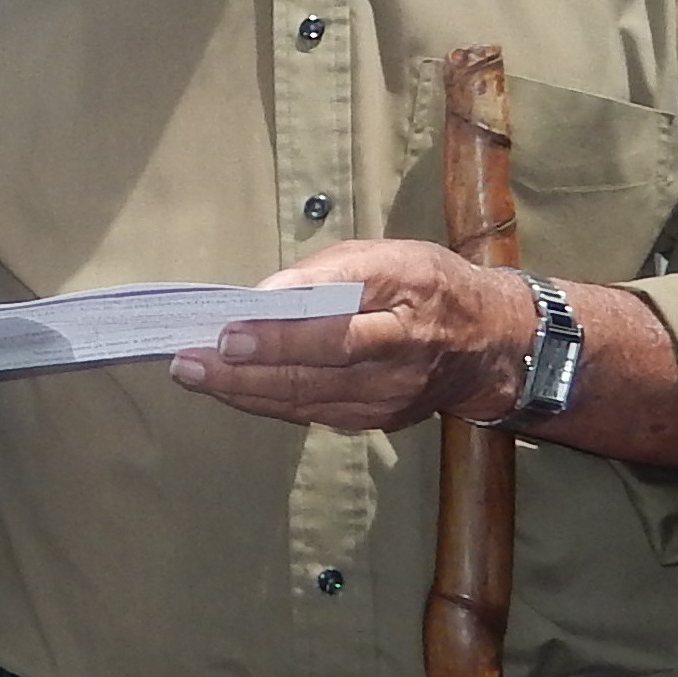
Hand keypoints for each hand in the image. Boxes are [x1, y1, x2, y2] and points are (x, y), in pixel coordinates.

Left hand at [167, 241, 534, 432]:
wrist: (489, 343)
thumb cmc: (430, 283)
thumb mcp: (391, 255)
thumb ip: (331, 272)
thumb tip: (269, 294)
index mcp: (404, 312)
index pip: (336, 330)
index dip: (281, 337)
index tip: (228, 332)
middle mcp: (396, 364)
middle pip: (311, 374)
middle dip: (243, 371)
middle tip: (188, 362)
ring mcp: (386, 401)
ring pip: (305, 401)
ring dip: (244, 391)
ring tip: (194, 375)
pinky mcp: (375, 421)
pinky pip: (313, 414)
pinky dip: (269, 402)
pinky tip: (233, 389)